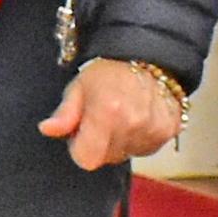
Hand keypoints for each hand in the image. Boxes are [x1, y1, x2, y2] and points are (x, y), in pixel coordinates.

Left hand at [42, 55, 185, 173]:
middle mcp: (133, 123)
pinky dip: (140, 138)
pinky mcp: (169, 131)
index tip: (81, 133)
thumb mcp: (79, 87)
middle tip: (102, 119)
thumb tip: (48, 129)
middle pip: (107, 158)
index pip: (87, 159)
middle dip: (100, 144)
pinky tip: (138, 118)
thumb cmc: (110, 70)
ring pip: (127, 154)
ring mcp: (154, 129)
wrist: (149, 57)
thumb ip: (64, 113)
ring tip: (121, 116)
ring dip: (121, 141)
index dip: (80, 149)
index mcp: (107, 113)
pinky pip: (147, 148)